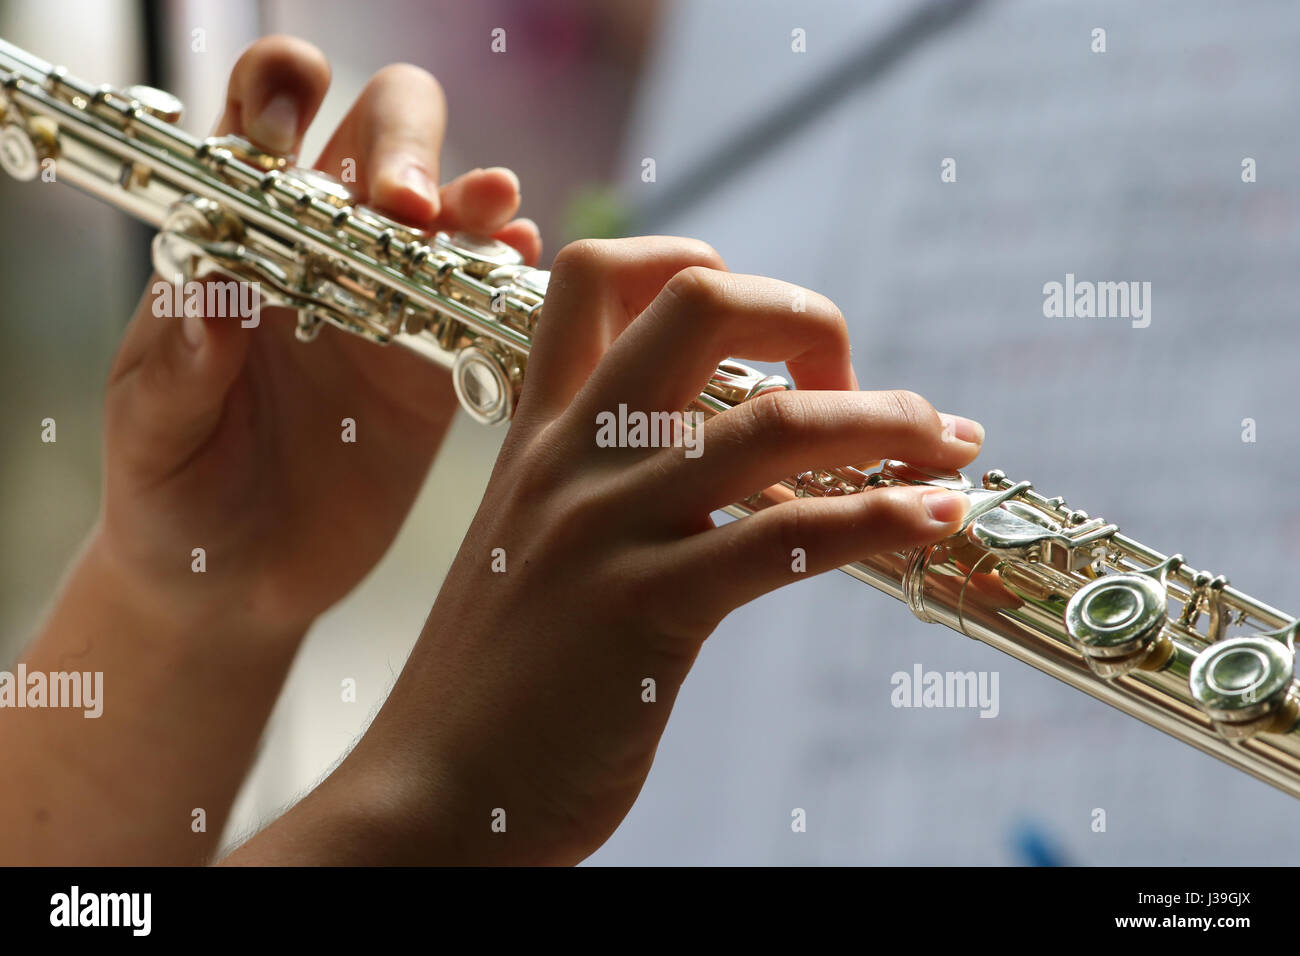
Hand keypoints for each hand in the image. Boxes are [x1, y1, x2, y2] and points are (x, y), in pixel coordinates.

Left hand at [99, 36, 539, 639]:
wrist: (235, 584)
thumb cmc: (170, 495)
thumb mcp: (152, 432)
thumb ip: (182, 367)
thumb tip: (216, 298)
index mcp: (236, 240)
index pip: (261, 123)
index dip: (281, 95)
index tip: (291, 134)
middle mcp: (321, 255)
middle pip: (380, 137)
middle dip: (403, 143)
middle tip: (407, 205)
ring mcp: (389, 308)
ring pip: (450, 214)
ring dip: (474, 199)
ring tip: (488, 217)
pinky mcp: (439, 371)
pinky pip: (487, 306)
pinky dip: (511, 278)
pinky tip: (519, 272)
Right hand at [230, 237, 985, 864]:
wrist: (429, 796)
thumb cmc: (494, 685)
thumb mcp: (530, 552)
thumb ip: (599, 492)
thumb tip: (712, 465)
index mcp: (540, 438)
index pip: (596, 276)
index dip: (693, 261)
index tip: (763, 328)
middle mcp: (572, 462)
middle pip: (699, 305)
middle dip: (805, 315)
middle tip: (851, 381)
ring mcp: (606, 532)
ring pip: (771, 424)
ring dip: (886, 422)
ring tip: (948, 447)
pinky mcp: (643, 613)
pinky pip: (783, 540)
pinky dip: (879, 519)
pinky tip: (932, 518)